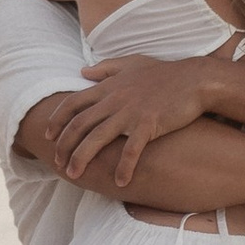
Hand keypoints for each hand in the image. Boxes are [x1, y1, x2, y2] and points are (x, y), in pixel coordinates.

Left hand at [46, 56, 214, 187]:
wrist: (195, 79)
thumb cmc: (164, 72)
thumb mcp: (131, 63)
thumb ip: (105, 68)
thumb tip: (82, 71)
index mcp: (108, 87)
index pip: (72, 103)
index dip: (57, 120)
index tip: (48, 135)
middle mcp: (114, 99)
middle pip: (79, 124)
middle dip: (64, 145)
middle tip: (58, 163)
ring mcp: (130, 112)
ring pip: (97, 138)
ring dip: (82, 158)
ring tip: (74, 174)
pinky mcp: (149, 124)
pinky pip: (131, 149)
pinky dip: (124, 166)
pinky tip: (120, 182)